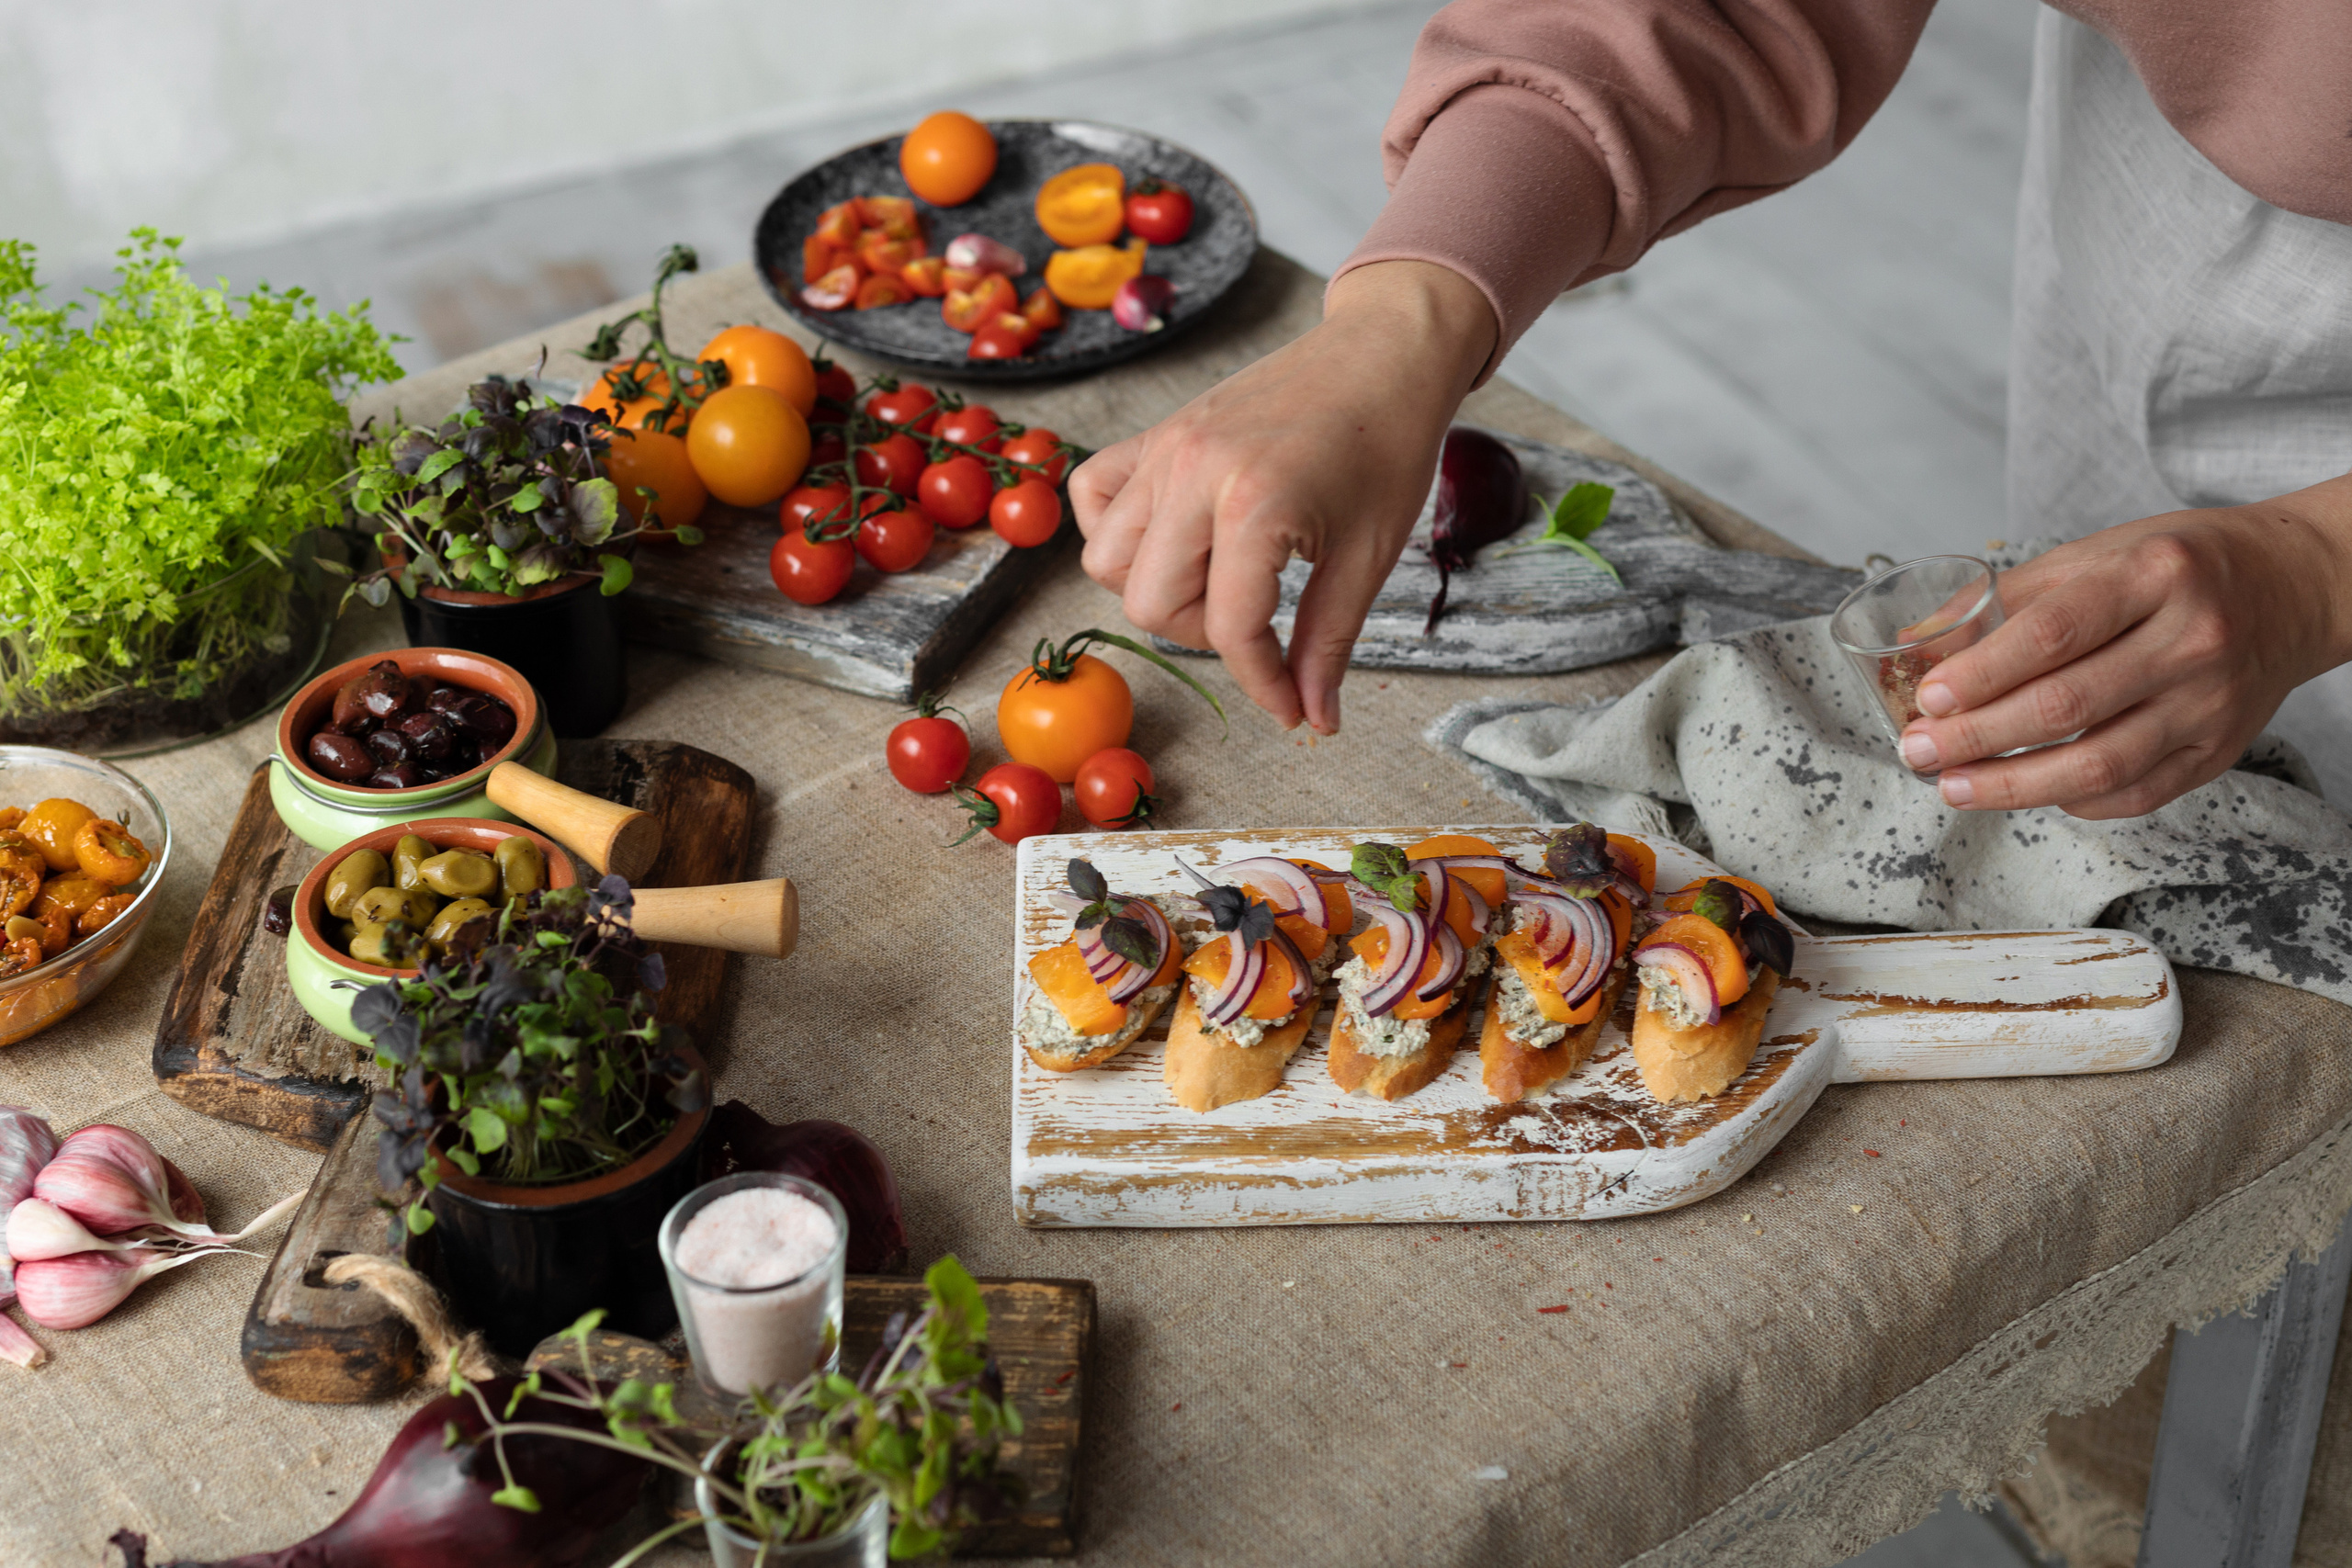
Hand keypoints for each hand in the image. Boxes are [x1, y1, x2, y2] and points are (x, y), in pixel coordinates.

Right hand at [1069, 259, 1495, 731]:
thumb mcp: (1369, 554)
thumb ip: (1329, 641)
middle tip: (1258, 621)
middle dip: (1203, 635)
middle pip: (1149, 603)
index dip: (1262, 683)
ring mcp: (1166, 448)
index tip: (1290, 705)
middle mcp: (1194, 473)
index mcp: (1256, 505)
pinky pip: (1093, 494)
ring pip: (1107, 559)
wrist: (1384, 351)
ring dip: (1156, 589)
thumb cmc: (1388, 443)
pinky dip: (1116, 529)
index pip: (1229, 630)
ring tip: (1217, 579)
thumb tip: (1315, 717)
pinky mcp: (1156, 433)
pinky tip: (1171, 536)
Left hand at [1896, 474, 2351, 817]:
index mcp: (2154, 575)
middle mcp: (2191, 640)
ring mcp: (2209, 703)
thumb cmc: (2179, 568)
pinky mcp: (2219, 751)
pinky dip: (2071, 799)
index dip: (1982, 673)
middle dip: (1976, 737)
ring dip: (2011, 785)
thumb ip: (2011, 598)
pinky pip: (2134, 793)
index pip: (2052, 634)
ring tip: (1954, 786)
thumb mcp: (2099, 554)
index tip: (1929, 698)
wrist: (2292, 588)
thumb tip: (1922, 640)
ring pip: (2097, 764)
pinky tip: (2027, 791)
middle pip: (2065, 707)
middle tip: (1920, 750)